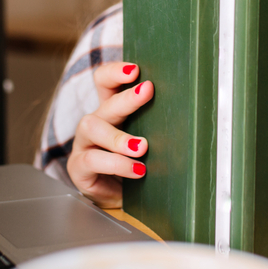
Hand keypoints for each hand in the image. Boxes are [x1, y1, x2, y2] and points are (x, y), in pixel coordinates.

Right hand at [66, 62, 153, 207]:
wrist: (117, 198)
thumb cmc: (134, 164)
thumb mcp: (146, 141)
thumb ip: (156, 125)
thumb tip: (189, 111)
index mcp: (110, 111)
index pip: (104, 81)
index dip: (115, 72)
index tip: (136, 70)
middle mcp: (95, 122)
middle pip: (105, 103)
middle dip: (127, 97)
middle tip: (148, 91)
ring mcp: (83, 144)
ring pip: (93, 127)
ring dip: (119, 137)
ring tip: (142, 147)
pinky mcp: (78, 166)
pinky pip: (92, 159)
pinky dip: (116, 163)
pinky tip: (136, 169)